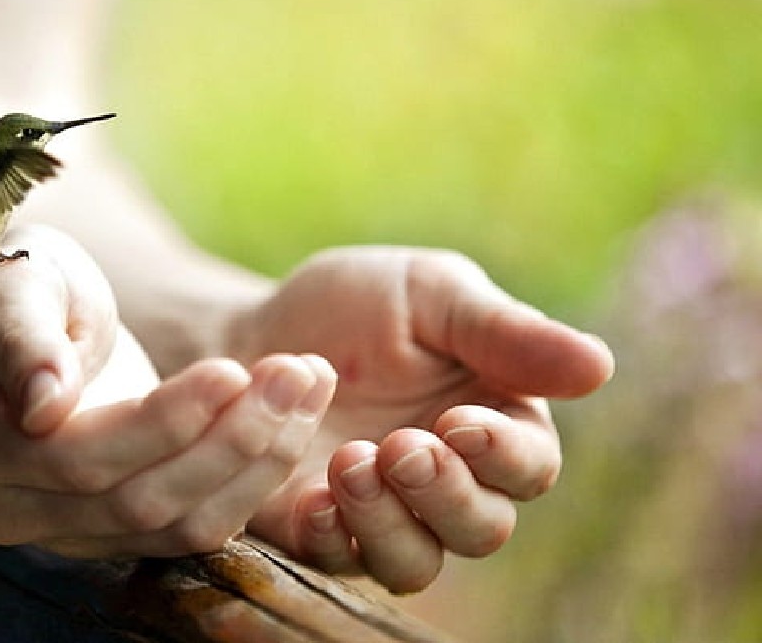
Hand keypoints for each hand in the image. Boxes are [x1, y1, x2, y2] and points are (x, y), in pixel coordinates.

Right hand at [0, 225, 337, 557]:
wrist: (23, 326)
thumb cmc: (16, 291)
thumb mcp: (8, 285)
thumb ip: (21, 338)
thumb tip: (44, 404)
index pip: (80, 456)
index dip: (163, 422)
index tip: (232, 368)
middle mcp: (14, 510)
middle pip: (138, 501)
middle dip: (228, 440)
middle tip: (297, 374)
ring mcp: (68, 532)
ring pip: (180, 524)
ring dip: (257, 462)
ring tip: (308, 387)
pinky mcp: (121, 533)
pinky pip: (199, 525)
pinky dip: (256, 476)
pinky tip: (297, 417)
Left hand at [235, 247, 613, 592]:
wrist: (253, 330)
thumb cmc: (353, 305)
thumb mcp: (429, 293)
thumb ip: (504, 332)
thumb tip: (601, 366)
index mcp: (492, 424)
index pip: (528, 465)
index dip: (503, 454)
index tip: (459, 422)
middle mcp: (447, 485)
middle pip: (480, 528)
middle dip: (446, 494)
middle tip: (402, 447)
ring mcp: (382, 517)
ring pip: (414, 562)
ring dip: (389, 523)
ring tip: (351, 462)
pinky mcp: (318, 532)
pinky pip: (339, 562)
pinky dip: (332, 537)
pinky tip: (314, 498)